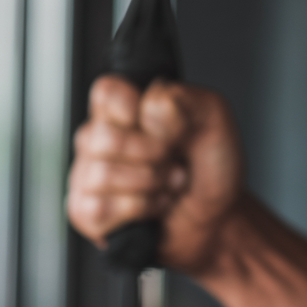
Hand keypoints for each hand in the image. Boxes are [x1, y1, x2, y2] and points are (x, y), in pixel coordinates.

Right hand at [67, 75, 242, 272]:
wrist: (219, 216)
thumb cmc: (213, 166)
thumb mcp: (215, 118)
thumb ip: (186, 99)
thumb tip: (148, 107)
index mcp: (128, 109)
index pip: (105, 91)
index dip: (129, 105)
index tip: (154, 121)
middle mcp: (102, 138)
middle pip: (102, 136)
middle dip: (152, 153)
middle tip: (172, 159)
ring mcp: (90, 175)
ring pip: (103, 173)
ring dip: (151, 182)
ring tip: (169, 182)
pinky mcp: (87, 211)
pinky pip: (100, 207)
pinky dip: (140, 207)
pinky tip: (154, 204)